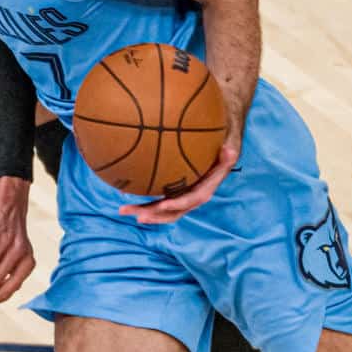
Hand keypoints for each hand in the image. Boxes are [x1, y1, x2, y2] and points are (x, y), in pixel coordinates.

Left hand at [119, 139, 238, 224]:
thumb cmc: (222, 136)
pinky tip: (123, 195)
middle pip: (175, 209)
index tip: (163, 204)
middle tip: (138, 217)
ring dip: (144, 211)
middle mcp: (194, 193)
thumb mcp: (229, 141)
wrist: (219, 135)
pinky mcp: (174, 186)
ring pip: (163, 207)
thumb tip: (229, 151)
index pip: (194, 199)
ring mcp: (182, 191)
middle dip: (156, 215)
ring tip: (122, 211)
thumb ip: (228, 151)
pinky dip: (143, 199)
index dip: (179, 203)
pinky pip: (158, 196)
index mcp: (208, 186)